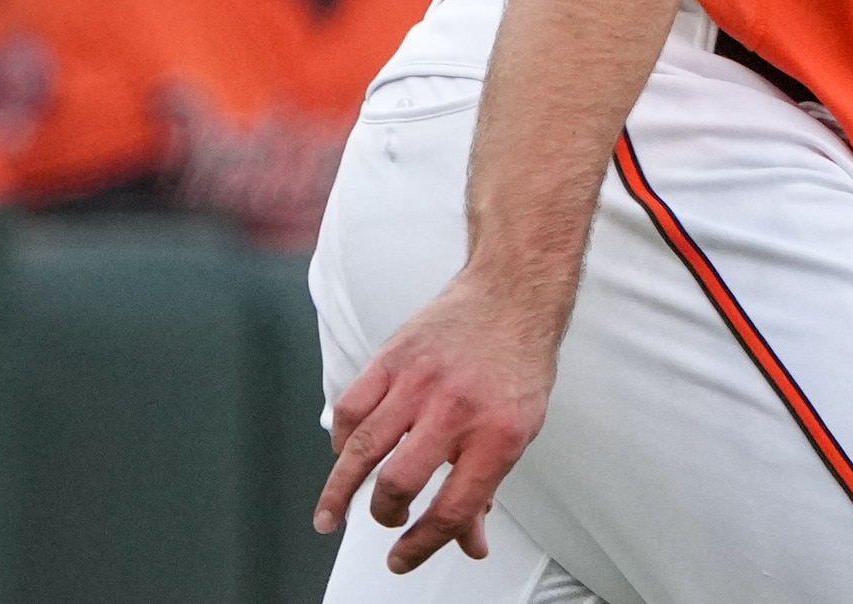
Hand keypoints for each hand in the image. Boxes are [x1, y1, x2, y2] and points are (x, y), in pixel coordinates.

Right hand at [314, 270, 561, 571]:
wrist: (514, 293)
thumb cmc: (518, 364)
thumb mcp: (520, 429)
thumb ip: (486, 487)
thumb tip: (471, 544)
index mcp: (499, 435)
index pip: (452, 510)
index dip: (421, 547)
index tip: (401, 559)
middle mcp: (457, 410)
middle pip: (398, 483)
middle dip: (384, 515)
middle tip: (386, 519)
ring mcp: (420, 382)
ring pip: (362, 451)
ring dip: (341, 491)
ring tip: (332, 514)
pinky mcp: (392, 359)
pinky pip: (350, 410)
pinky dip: (341, 441)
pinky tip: (344, 456)